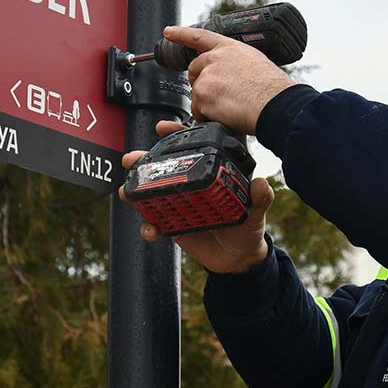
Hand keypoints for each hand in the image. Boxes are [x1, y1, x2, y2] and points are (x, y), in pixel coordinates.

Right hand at [119, 120, 273, 273]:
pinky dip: (148, 227)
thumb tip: (261, 183)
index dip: (175, 135)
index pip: (191, 149)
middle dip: (142, 160)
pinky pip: (155, 224)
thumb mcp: (256, 212)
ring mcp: (179, 206)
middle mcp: (191, 187)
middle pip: (162, 168)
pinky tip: (150, 231)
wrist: (240, 259)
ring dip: (136, 190)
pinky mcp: (173, 226)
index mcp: (209, 175)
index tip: (161, 127)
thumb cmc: (248, 228)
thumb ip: (259, 199)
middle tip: (131, 159)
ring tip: (127, 192)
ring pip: (152, 193)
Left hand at [166, 26, 294, 135]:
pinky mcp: (202, 95)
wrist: (274, 103)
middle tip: (220, 96)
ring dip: (209, 104)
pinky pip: (198, 112)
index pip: (200, 37)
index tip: (169, 32)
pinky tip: (226, 116)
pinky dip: (209, 117)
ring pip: (197, 94)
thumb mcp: (256, 64)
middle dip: (202, 84)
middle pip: (195, 71)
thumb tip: (233, 75)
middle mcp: (214, 59)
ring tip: (231, 108)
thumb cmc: (272, 89)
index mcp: (229, 48)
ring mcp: (206, 77)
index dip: (182, 34)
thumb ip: (236, 64)